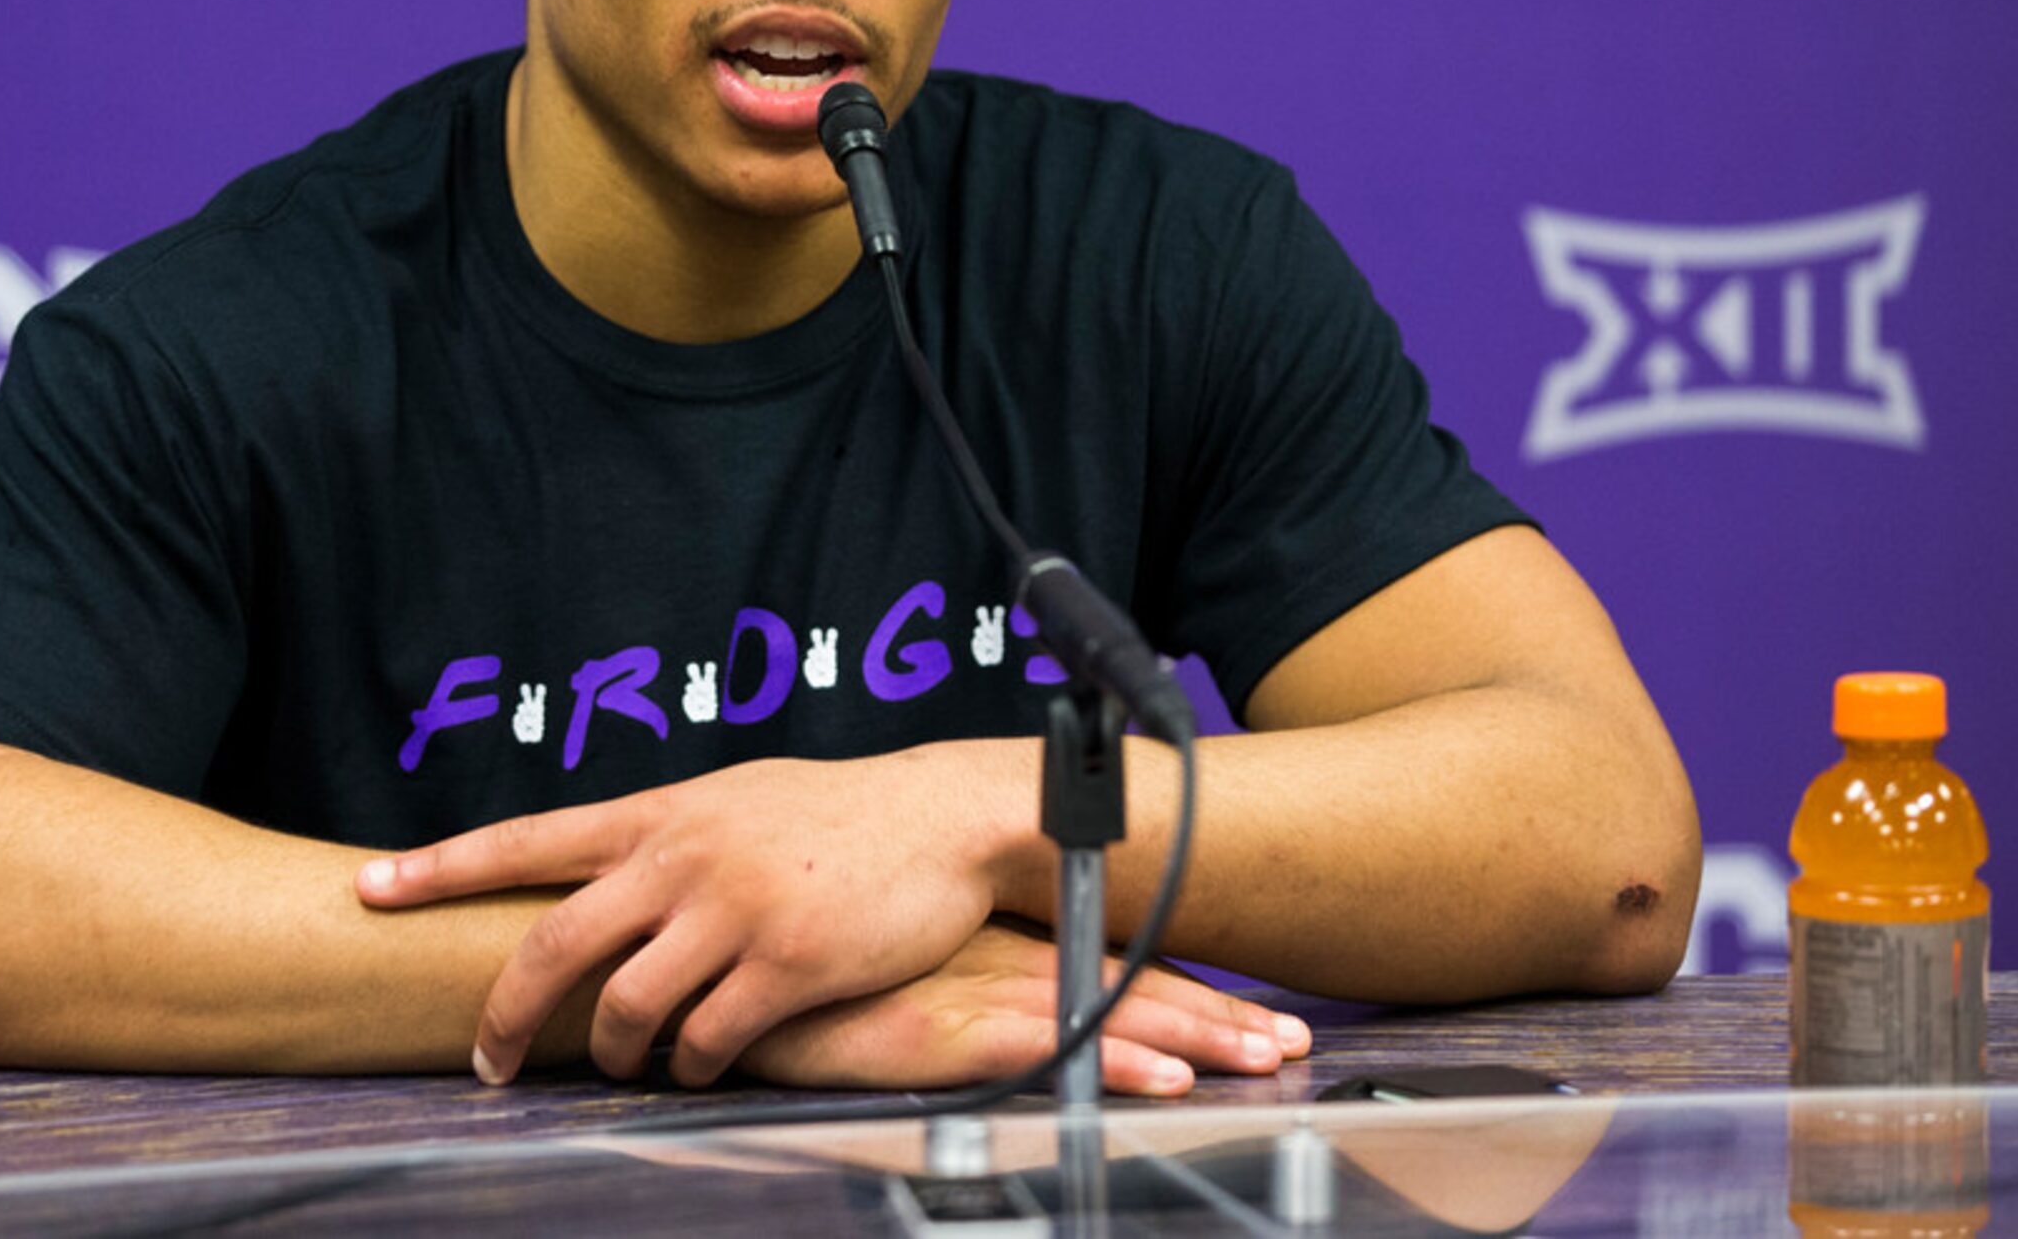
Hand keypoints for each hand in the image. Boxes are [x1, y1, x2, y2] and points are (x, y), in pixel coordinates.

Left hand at [357, 752, 1017, 1085]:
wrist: (941, 817)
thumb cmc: (835, 814)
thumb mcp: (733, 801)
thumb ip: (664, 838)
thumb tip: (605, 873)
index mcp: (660, 814)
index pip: (527, 838)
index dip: (441, 866)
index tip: (368, 887)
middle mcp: (681, 857)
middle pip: (554, 943)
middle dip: (505, 1014)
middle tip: (487, 1062)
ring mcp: (732, 911)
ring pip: (629, 1008)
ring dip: (617, 1054)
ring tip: (630, 1066)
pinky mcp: (787, 963)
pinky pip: (708, 1041)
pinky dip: (691, 1068)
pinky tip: (700, 1068)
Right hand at [740, 922, 1312, 1094]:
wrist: (722, 958)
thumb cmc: (806, 967)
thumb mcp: (898, 961)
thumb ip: (957, 971)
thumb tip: (1014, 991)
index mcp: (992, 942)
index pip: (1112, 966)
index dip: (1191, 991)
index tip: (1263, 1013)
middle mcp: (995, 959)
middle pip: (1129, 986)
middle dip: (1219, 1016)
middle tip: (1295, 1040)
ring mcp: (971, 993)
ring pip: (1104, 1014)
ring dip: (1189, 1036)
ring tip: (1260, 1058)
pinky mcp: (936, 1034)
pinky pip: (1041, 1050)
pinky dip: (1107, 1058)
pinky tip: (1160, 1076)